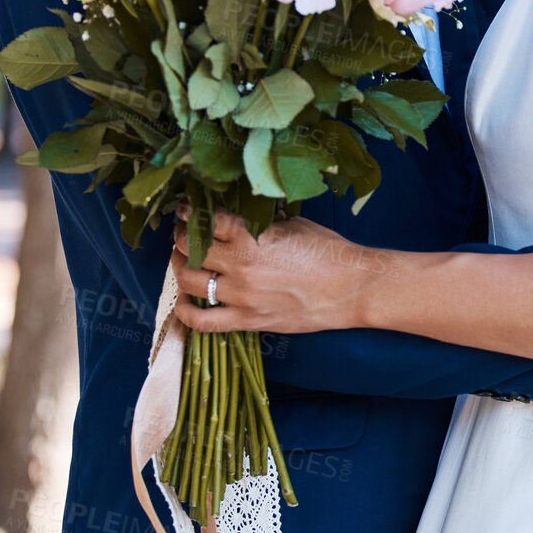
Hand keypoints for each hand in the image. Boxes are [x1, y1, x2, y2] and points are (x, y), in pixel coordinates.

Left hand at [171, 207, 384, 333]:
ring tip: (183, 261)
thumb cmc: (329, 252)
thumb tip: (245, 215)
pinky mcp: (248, 321)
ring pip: (189, 283)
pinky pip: (202, 323)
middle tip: (184, 234)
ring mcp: (242, 297)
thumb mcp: (295, 225)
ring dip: (179, 268)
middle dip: (181, 238)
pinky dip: (185, 313)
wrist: (353, 288)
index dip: (189, 213)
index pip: (206, 221)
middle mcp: (242, 267)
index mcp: (253, 237)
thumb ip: (264, 221)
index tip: (186, 210)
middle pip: (189, 249)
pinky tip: (184, 302)